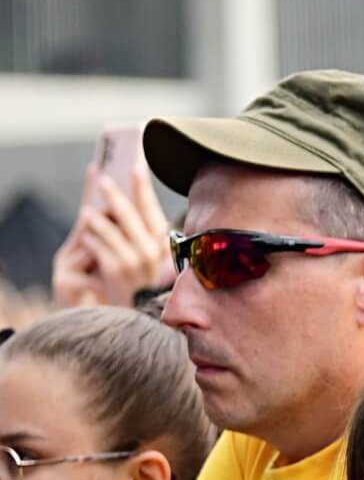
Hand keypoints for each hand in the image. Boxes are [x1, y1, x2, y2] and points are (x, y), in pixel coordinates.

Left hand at [50, 166, 173, 309]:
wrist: (139, 313)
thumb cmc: (141, 280)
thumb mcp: (148, 256)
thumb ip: (141, 232)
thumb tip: (120, 200)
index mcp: (163, 243)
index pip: (152, 209)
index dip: (143, 187)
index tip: (135, 166)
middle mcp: (153, 251)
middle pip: (132, 216)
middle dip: (116, 195)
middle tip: (103, 178)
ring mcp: (136, 262)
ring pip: (113, 231)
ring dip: (98, 219)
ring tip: (87, 210)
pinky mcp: (118, 272)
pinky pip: (100, 248)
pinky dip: (92, 240)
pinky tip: (85, 236)